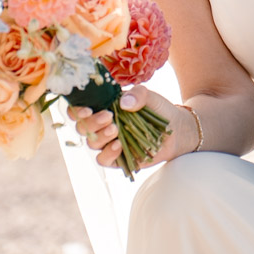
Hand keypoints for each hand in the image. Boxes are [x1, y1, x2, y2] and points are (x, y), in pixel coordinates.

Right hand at [69, 85, 192, 170]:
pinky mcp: (117, 158)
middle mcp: (101, 126)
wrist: (176, 129)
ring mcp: (108, 143)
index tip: (88, 108)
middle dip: (92, 122)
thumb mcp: (149, 96)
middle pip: (83, 127)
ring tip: (116, 129)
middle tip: (109, 117)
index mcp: (103, 107)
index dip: (77, 110)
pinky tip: (118, 145)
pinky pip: (103, 159)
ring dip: (100, 136)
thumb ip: (137, 94)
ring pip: (92, 142)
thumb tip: (123, 101)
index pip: (80, 109)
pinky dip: (108, 153)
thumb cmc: (159, 109)